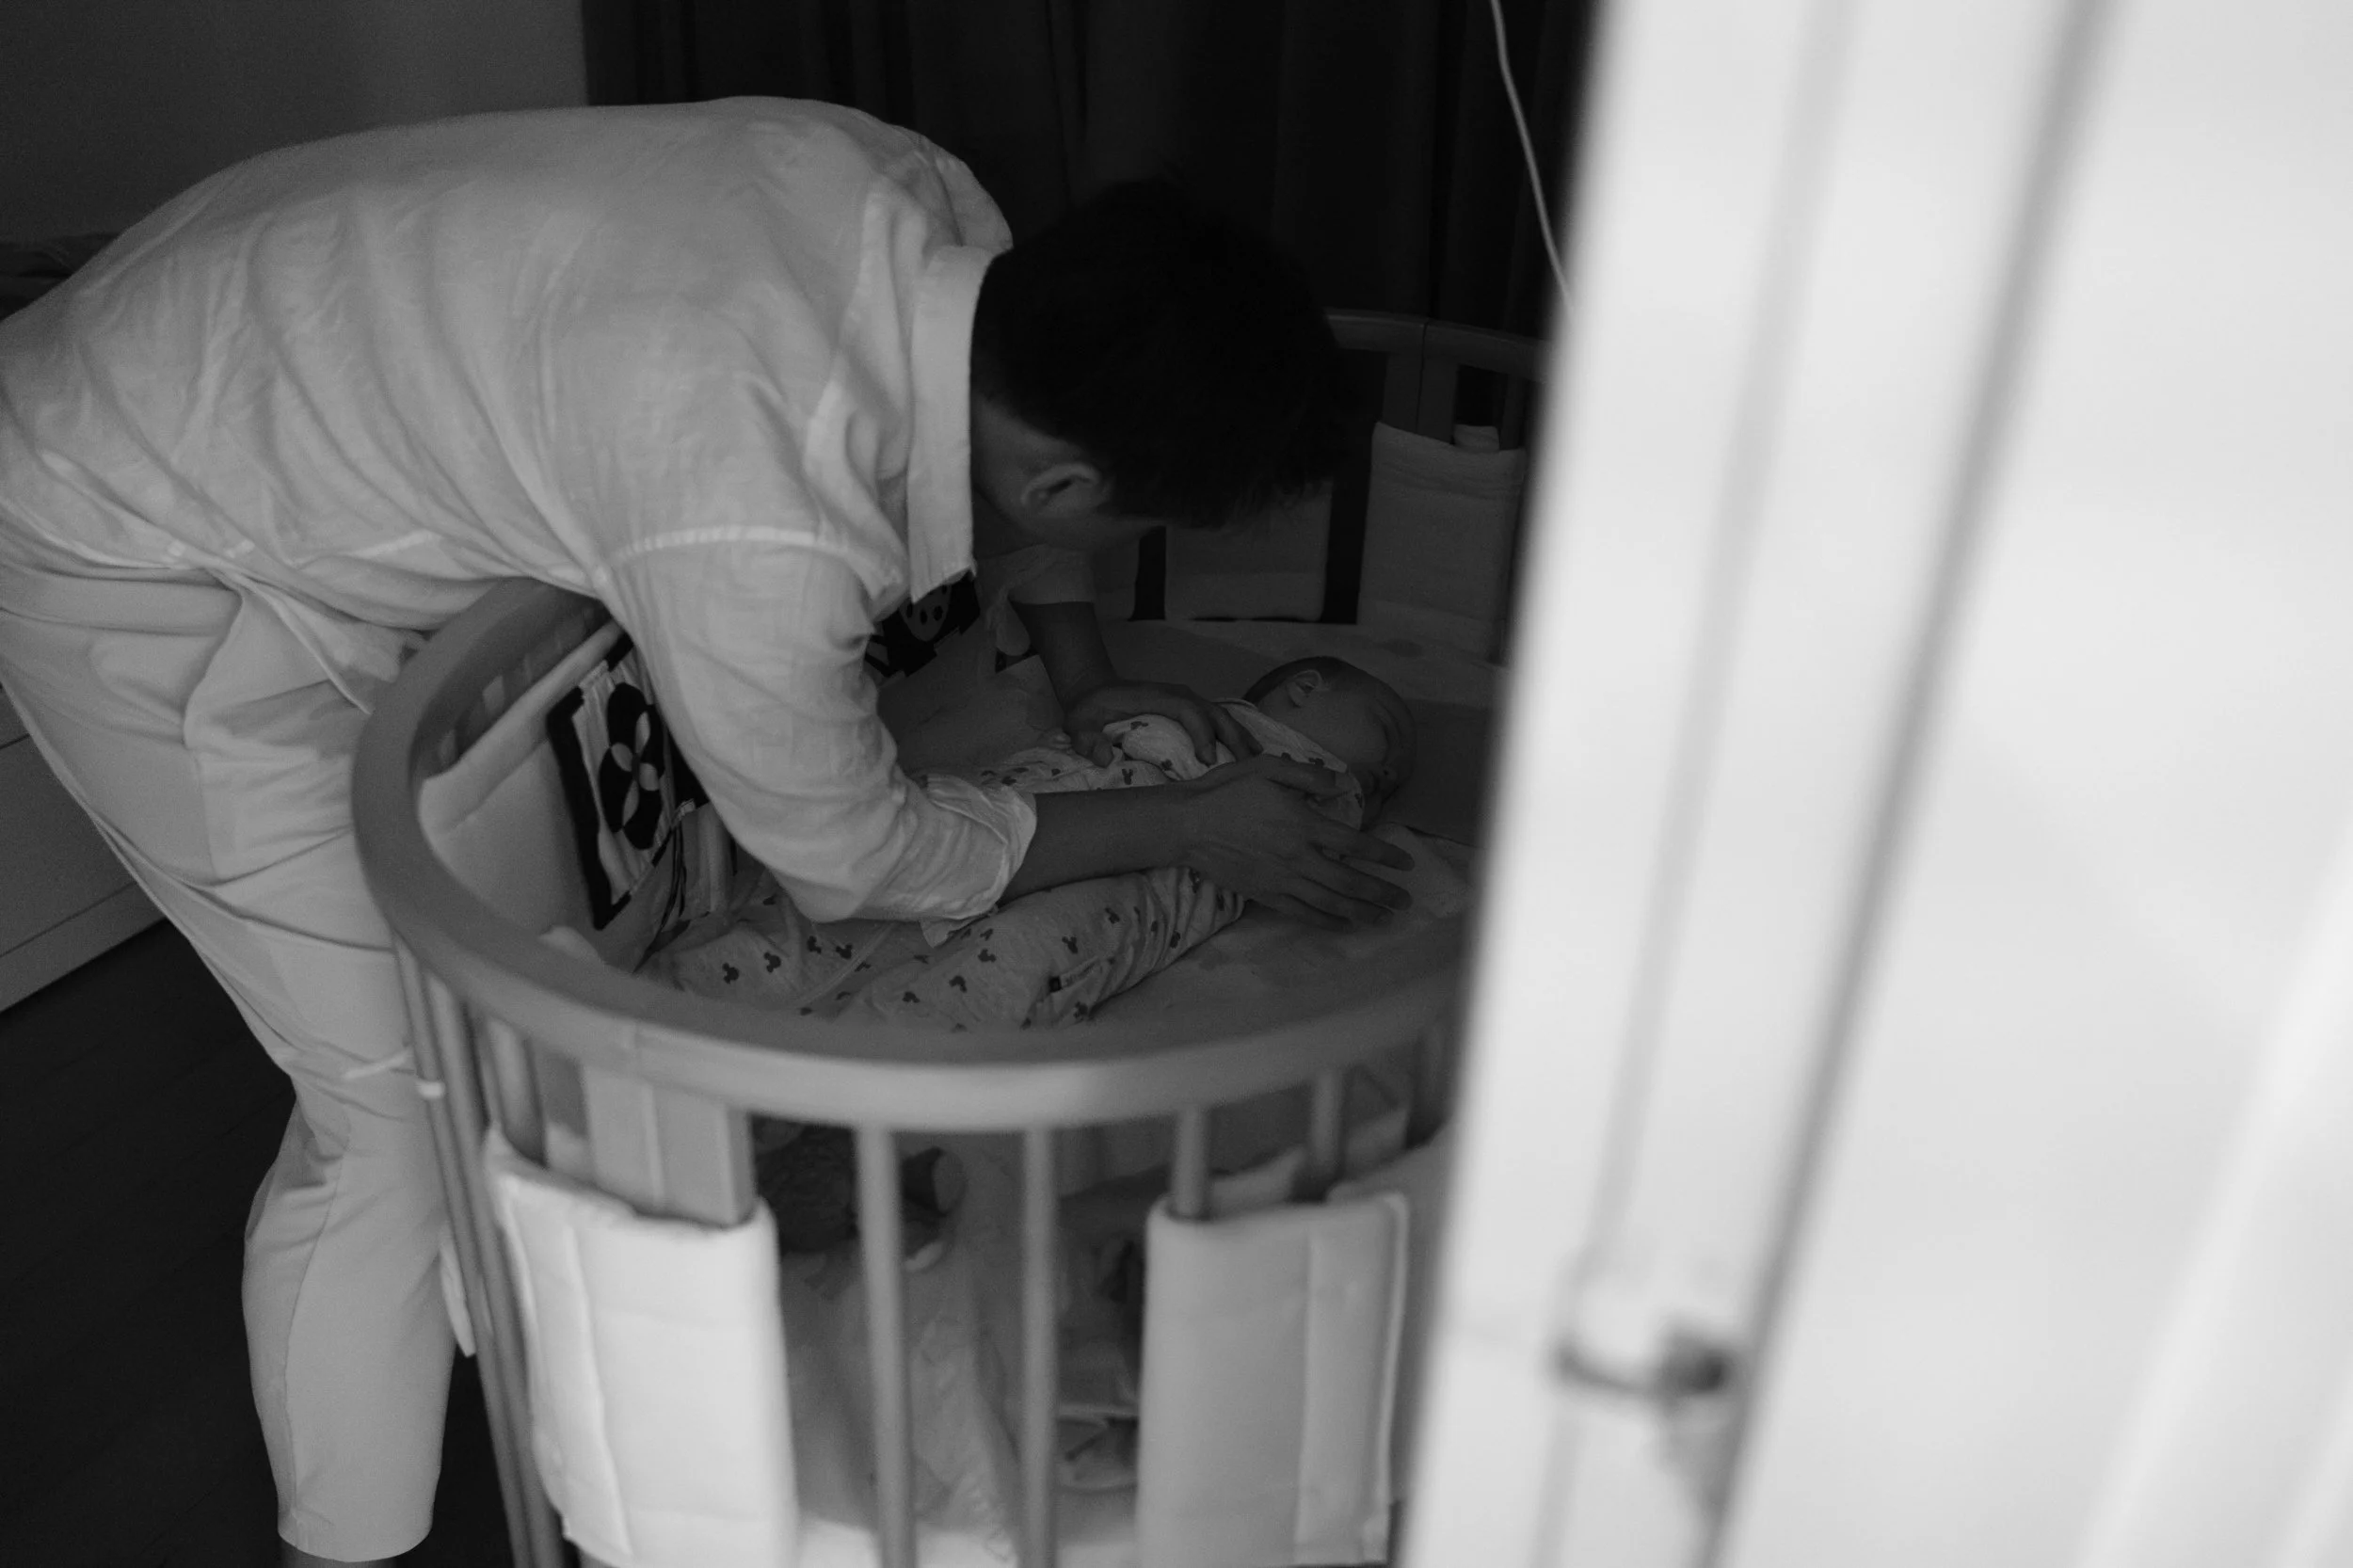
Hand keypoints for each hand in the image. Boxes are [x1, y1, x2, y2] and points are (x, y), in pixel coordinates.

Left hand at [1066, 680, 1258, 766]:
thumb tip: (1102, 756)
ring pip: (1222, 716)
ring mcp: (1187, 700)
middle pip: (1214, 713)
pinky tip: (1252, 753)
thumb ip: (1085, 738)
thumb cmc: (1089, 708)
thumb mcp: (1078, 722)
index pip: (1187, 710)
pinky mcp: (1191, 709)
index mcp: (1156, 696)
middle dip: (1233, 739)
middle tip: (1247, 768)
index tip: (1207, 760)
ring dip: (1241, 737)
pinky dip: (1236, 735)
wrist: (1095, 689)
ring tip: (1259, 763)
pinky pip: (1218, 721)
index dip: (1201, 733)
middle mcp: (1178, 694)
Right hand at [1171, 755, 1413, 929]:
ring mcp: (1280, 879)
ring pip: (1329, 902)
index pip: (1354, 843)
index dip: (1384, 855)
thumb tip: (1342, 784)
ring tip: (1385, 919)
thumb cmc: (1226, 791)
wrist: (1187, 824)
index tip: (1405, 863)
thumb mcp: (1266, 767)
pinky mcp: (1264, 894)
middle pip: (1349, 880)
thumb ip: (1307, 775)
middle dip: (1381, 892)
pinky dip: (1326, 922)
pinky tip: (1345, 925)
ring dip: (1361, 912)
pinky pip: (1302, 913)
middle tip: (1405, 901)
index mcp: (1301, 824)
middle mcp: (1296, 856)